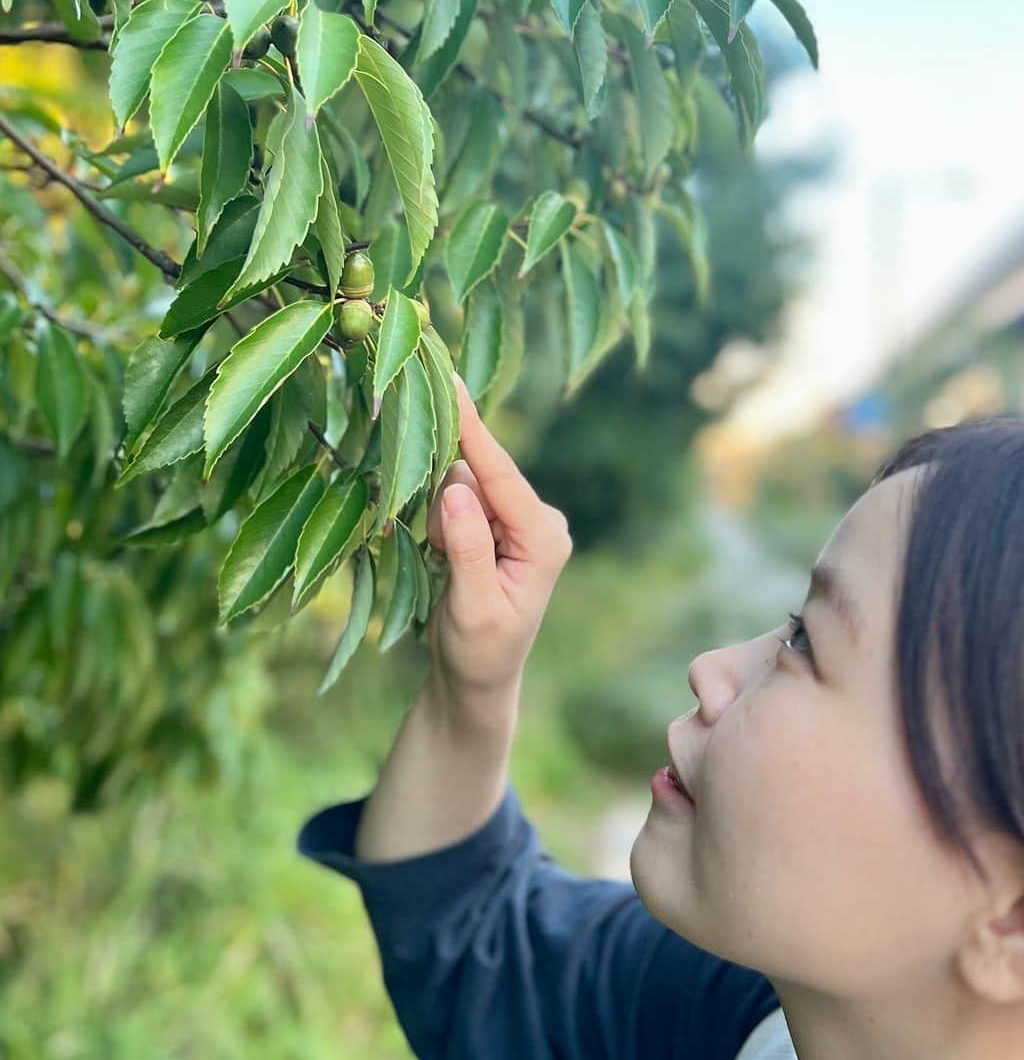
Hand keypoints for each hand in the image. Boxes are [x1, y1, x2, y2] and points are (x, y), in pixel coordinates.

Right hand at [424, 375, 573, 702]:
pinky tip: (448, 559)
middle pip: (476, 474)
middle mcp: (539, 519)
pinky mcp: (496, 521)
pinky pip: (456, 497)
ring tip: (448, 567)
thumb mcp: (473, 609)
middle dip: (447, 507)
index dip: (473, 429)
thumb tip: (457, 490)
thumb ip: (467, 549)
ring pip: (460, 483)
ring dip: (442, 520)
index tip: (451, 382)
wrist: (477, 677)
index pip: (502, 474)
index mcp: (545, 538)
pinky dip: (442, 523)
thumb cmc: (480, 653)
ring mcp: (517, 518)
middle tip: (442, 556)